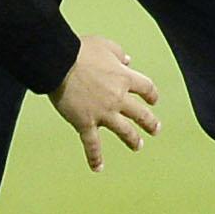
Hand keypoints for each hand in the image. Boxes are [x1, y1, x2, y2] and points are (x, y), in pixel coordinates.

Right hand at [51, 36, 160, 171]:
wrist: (59, 63)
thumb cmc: (79, 50)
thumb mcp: (104, 45)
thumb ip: (119, 53)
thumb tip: (128, 60)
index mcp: (124, 78)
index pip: (146, 88)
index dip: (151, 94)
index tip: (153, 100)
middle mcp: (117, 97)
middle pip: (140, 113)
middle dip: (150, 122)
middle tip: (155, 129)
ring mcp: (103, 112)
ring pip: (124, 131)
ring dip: (132, 140)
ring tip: (138, 145)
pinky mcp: (85, 122)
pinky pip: (92, 144)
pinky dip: (95, 158)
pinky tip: (98, 168)